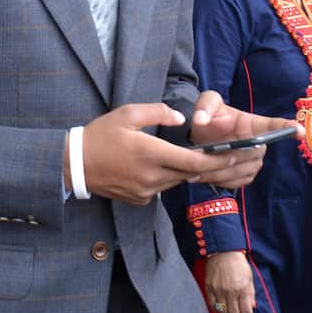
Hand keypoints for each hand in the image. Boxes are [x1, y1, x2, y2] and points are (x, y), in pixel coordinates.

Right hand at [70, 104, 263, 204]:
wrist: (75, 165)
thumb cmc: (100, 135)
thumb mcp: (127, 114)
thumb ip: (158, 112)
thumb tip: (182, 120)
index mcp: (151, 153)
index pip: (194, 162)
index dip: (219, 160)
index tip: (236, 155)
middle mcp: (152, 177)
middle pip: (190, 173)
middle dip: (211, 165)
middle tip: (231, 157)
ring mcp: (146, 192)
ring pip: (177, 181)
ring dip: (188, 170)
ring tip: (198, 157)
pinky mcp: (140, 199)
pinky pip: (163, 188)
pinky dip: (168, 177)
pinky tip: (162, 166)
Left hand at [188, 91, 303, 189]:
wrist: (204, 135)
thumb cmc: (211, 116)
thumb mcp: (207, 103)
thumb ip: (203, 107)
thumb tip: (201, 120)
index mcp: (255, 123)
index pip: (275, 125)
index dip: (288, 127)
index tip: (299, 131)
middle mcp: (261, 144)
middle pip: (248, 155)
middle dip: (223, 157)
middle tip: (200, 156)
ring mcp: (255, 162)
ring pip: (238, 171)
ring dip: (216, 171)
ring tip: (196, 165)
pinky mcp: (246, 176)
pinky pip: (234, 182)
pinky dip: (217, 180)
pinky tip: (204, 173)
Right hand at [204, 251, 254, 312]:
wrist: (223, 251)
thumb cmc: (238, 263)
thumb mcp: (249, 277)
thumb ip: (251, 293)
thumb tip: (252, 307)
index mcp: (242, 288)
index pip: (246, 311)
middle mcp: (230, 291)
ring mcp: (218, 290)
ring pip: (223, 311)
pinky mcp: (209, 287)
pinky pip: (212, 304)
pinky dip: (217, 309)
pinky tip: (221, 309)